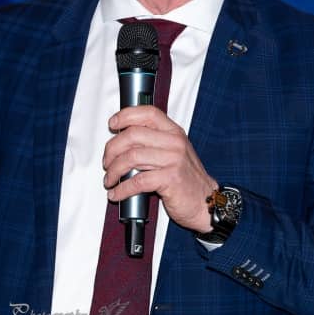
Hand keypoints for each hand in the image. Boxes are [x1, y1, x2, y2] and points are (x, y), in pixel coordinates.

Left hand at [102, 106, 216, 232]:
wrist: (206, 201)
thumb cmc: (186, 178)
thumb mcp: (173, 152)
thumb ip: (153, 142)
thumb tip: (122, 139)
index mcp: (173, 132)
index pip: (148, 113)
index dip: (126, 115)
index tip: (112, 124)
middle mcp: (174, 143)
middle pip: (133, 135)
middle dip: (112, 149)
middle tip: (107, 162)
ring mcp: (173, 160)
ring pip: (132, 157)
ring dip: (114, 170)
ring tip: (109, 179)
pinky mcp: (170, 179)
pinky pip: (138, 181)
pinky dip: (122, 189)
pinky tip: (117, 193)